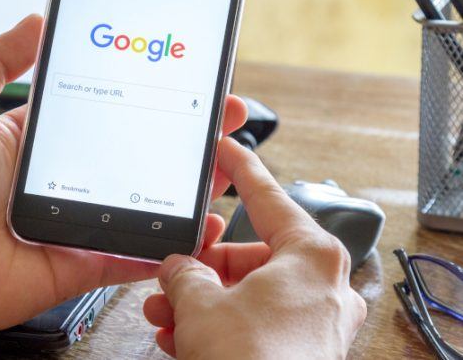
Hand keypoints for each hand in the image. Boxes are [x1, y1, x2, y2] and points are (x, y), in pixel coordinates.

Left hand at [0, 14, 245, 338]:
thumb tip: (36, 19)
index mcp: (43, 139)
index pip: (110, 107)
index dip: (150, 92)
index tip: (184, 73)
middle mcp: (66, 177)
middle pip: (140, 152)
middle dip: (186, 133)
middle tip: (225, 115)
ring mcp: (77, 219)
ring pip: (147, 201)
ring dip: (188, 185)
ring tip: (226, 164)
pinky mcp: (80, 263)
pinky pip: (132, 255)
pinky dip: (166, 246)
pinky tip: (199, 229)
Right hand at [143, 138, 366, 358]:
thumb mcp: (201, 303)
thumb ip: (185, 273)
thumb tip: (177, 267)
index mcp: (311, 257)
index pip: (268, 198)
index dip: (240, 170)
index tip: (227, 148)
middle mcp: (323, 286)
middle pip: (248, 256)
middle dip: (200, 267)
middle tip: (170, 272)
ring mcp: (316, 322)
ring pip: (247, 293)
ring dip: (200, 301)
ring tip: (164, 312)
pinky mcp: (304, 351)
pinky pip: (255, 323)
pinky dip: (219, 325)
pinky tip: (182, 336)